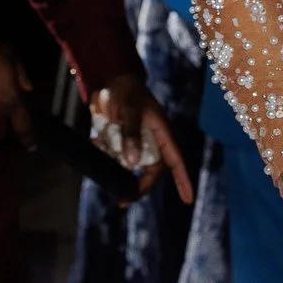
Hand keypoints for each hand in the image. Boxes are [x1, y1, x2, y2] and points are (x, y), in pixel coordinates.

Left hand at [89, 75, 197, 203]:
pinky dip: (105, 155)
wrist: (110, 80)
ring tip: (102, 154)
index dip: (182, 180)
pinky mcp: (121, 141)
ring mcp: (137, 142)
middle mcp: (152, 141)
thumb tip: (133, 162)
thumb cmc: (126, 92)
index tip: (188, 200)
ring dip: (117, 169)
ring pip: (131, 165)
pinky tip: (95, 143)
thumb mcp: (129, 111)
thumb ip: (131, 134)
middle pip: (152, 170)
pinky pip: (116, 157)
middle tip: (122, 201)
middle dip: (139, 186)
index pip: (176, 161)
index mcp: (162, 133)